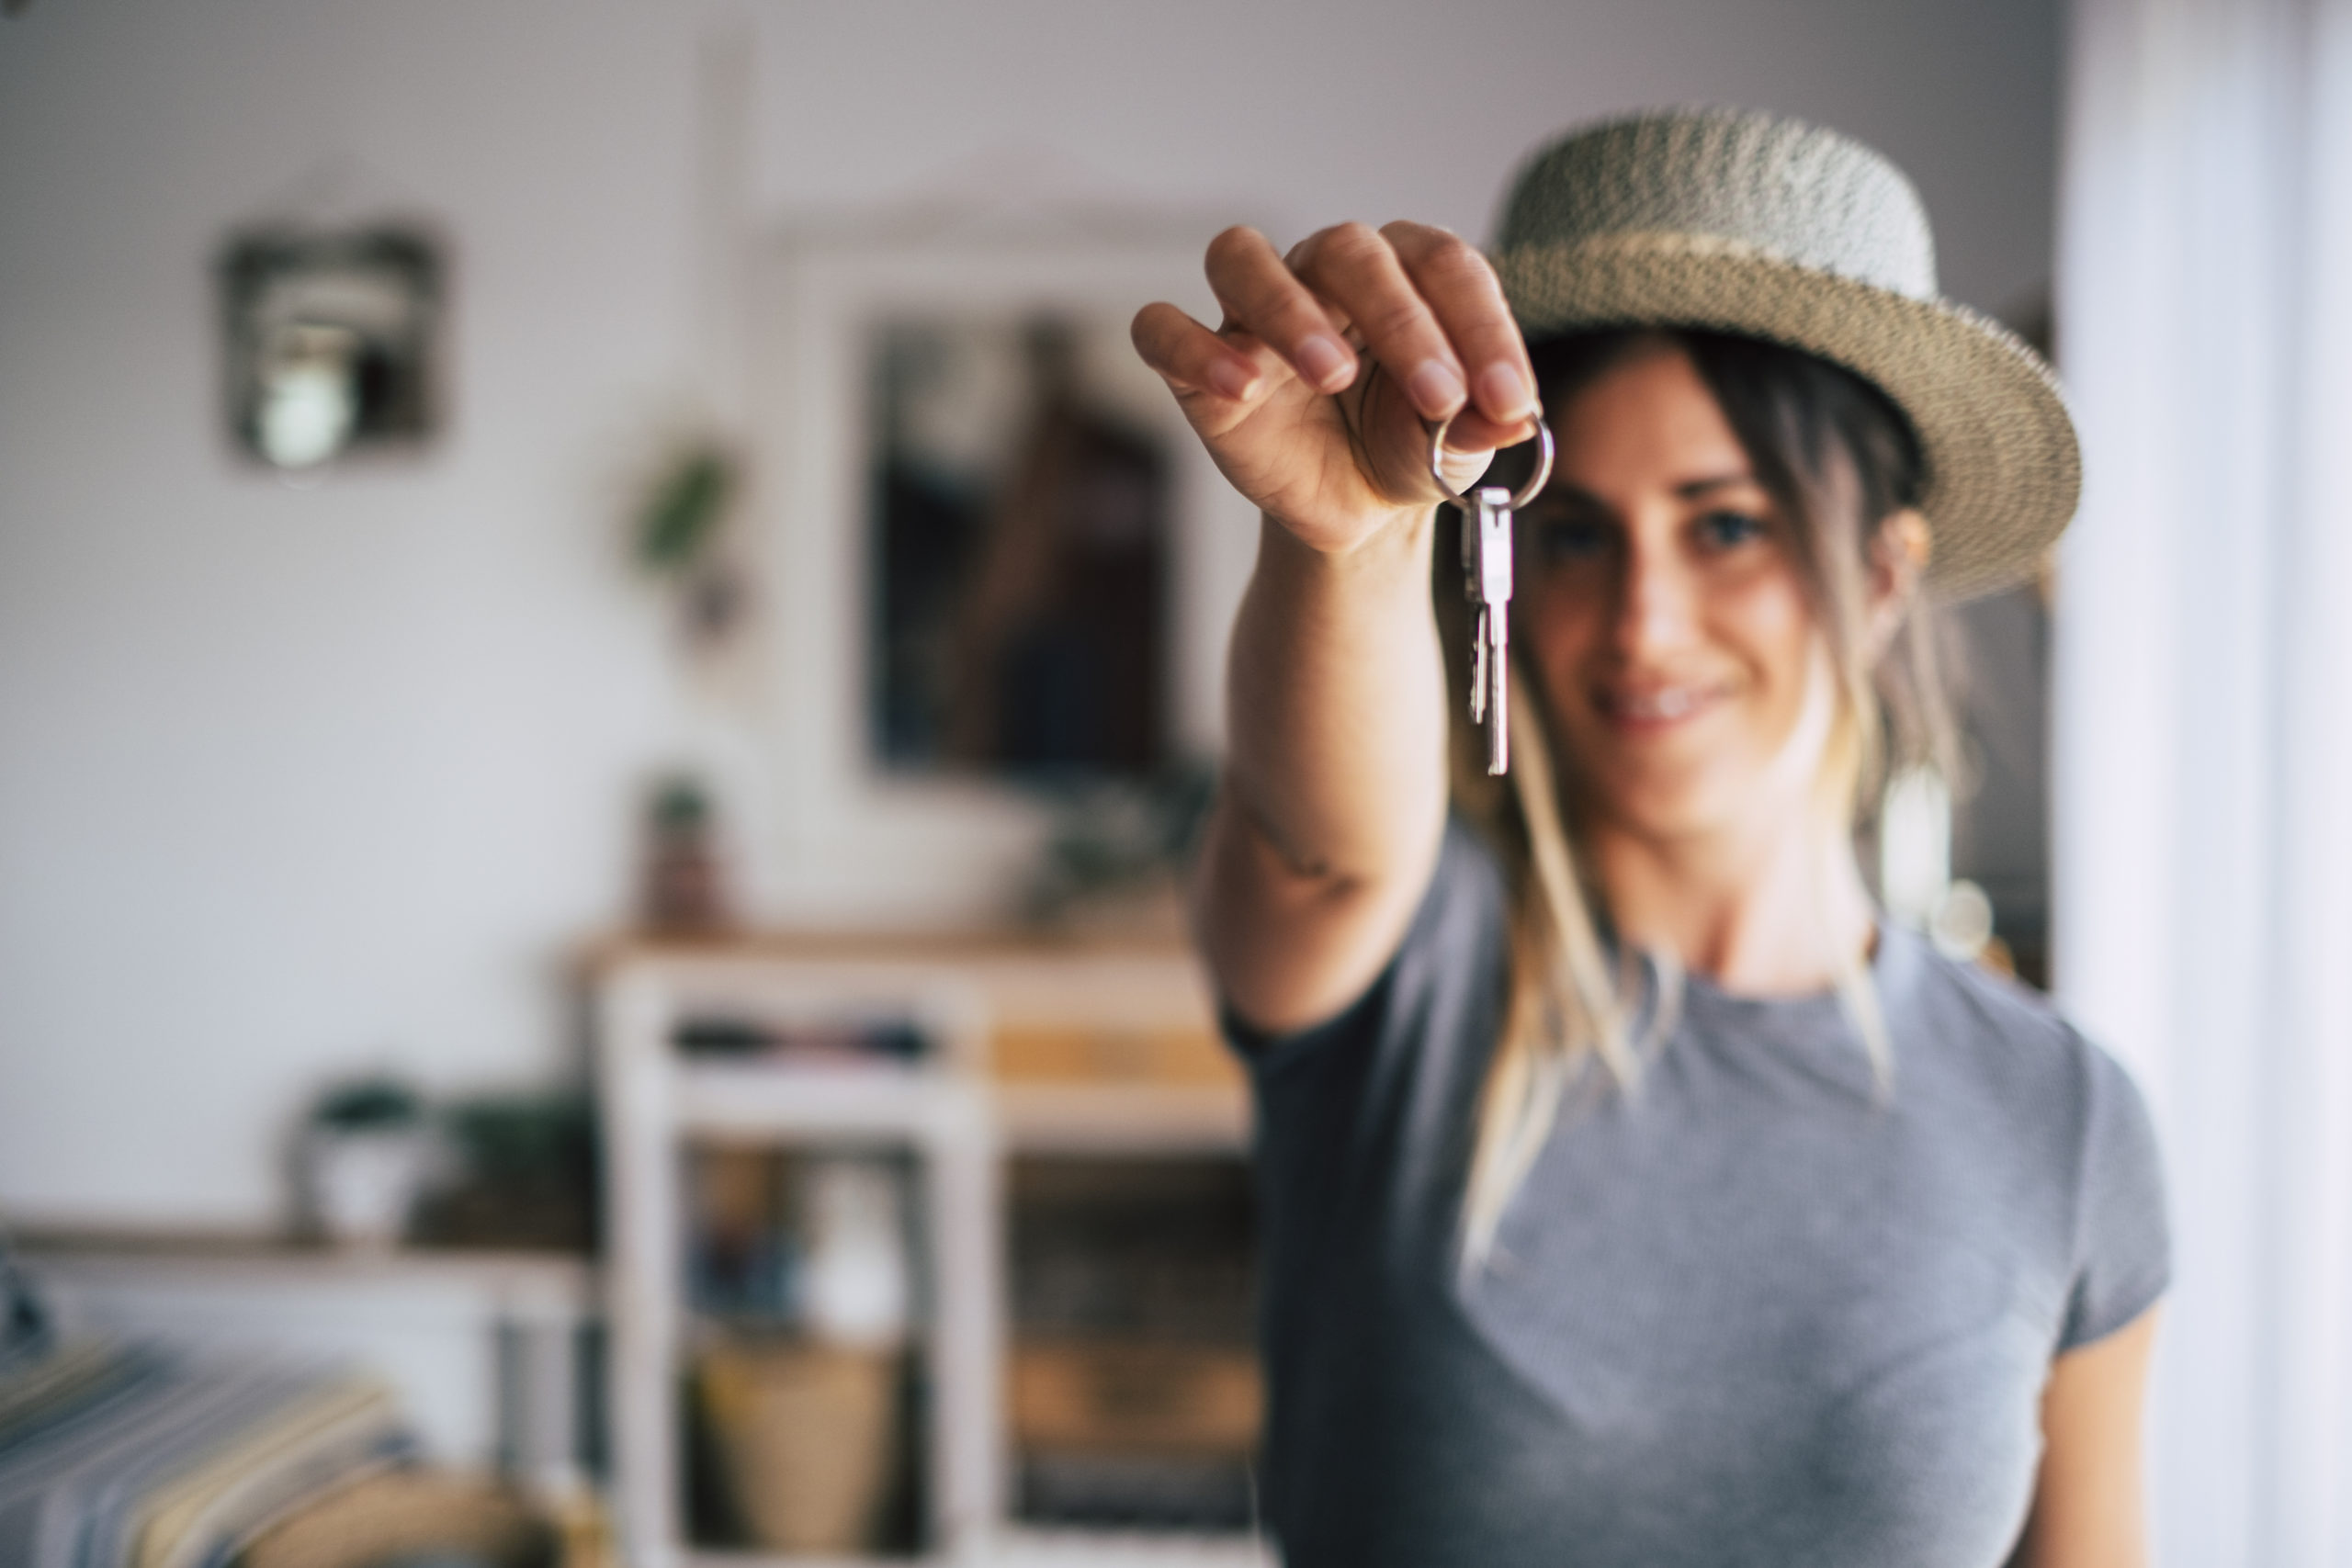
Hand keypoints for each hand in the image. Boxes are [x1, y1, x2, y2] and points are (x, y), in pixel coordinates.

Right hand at [1132, 221, 1541, 555]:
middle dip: (1402, 322)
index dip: (1481, 328)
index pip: (1443, 264)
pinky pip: (1163, 329)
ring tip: (1334, 374)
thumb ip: (1481, 426)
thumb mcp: (1456, 447)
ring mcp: (1252, 312)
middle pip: (1349, 252)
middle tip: (1439, 397)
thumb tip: (1510, 421)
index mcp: (1403, 269)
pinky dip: (1195, 350)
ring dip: (1289, 308)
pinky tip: (1243, 387)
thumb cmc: (1405, 446)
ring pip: (1243, 257)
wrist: (1353, 503)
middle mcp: (1324, 270)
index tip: (1506, 402)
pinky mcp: (1197, 365)